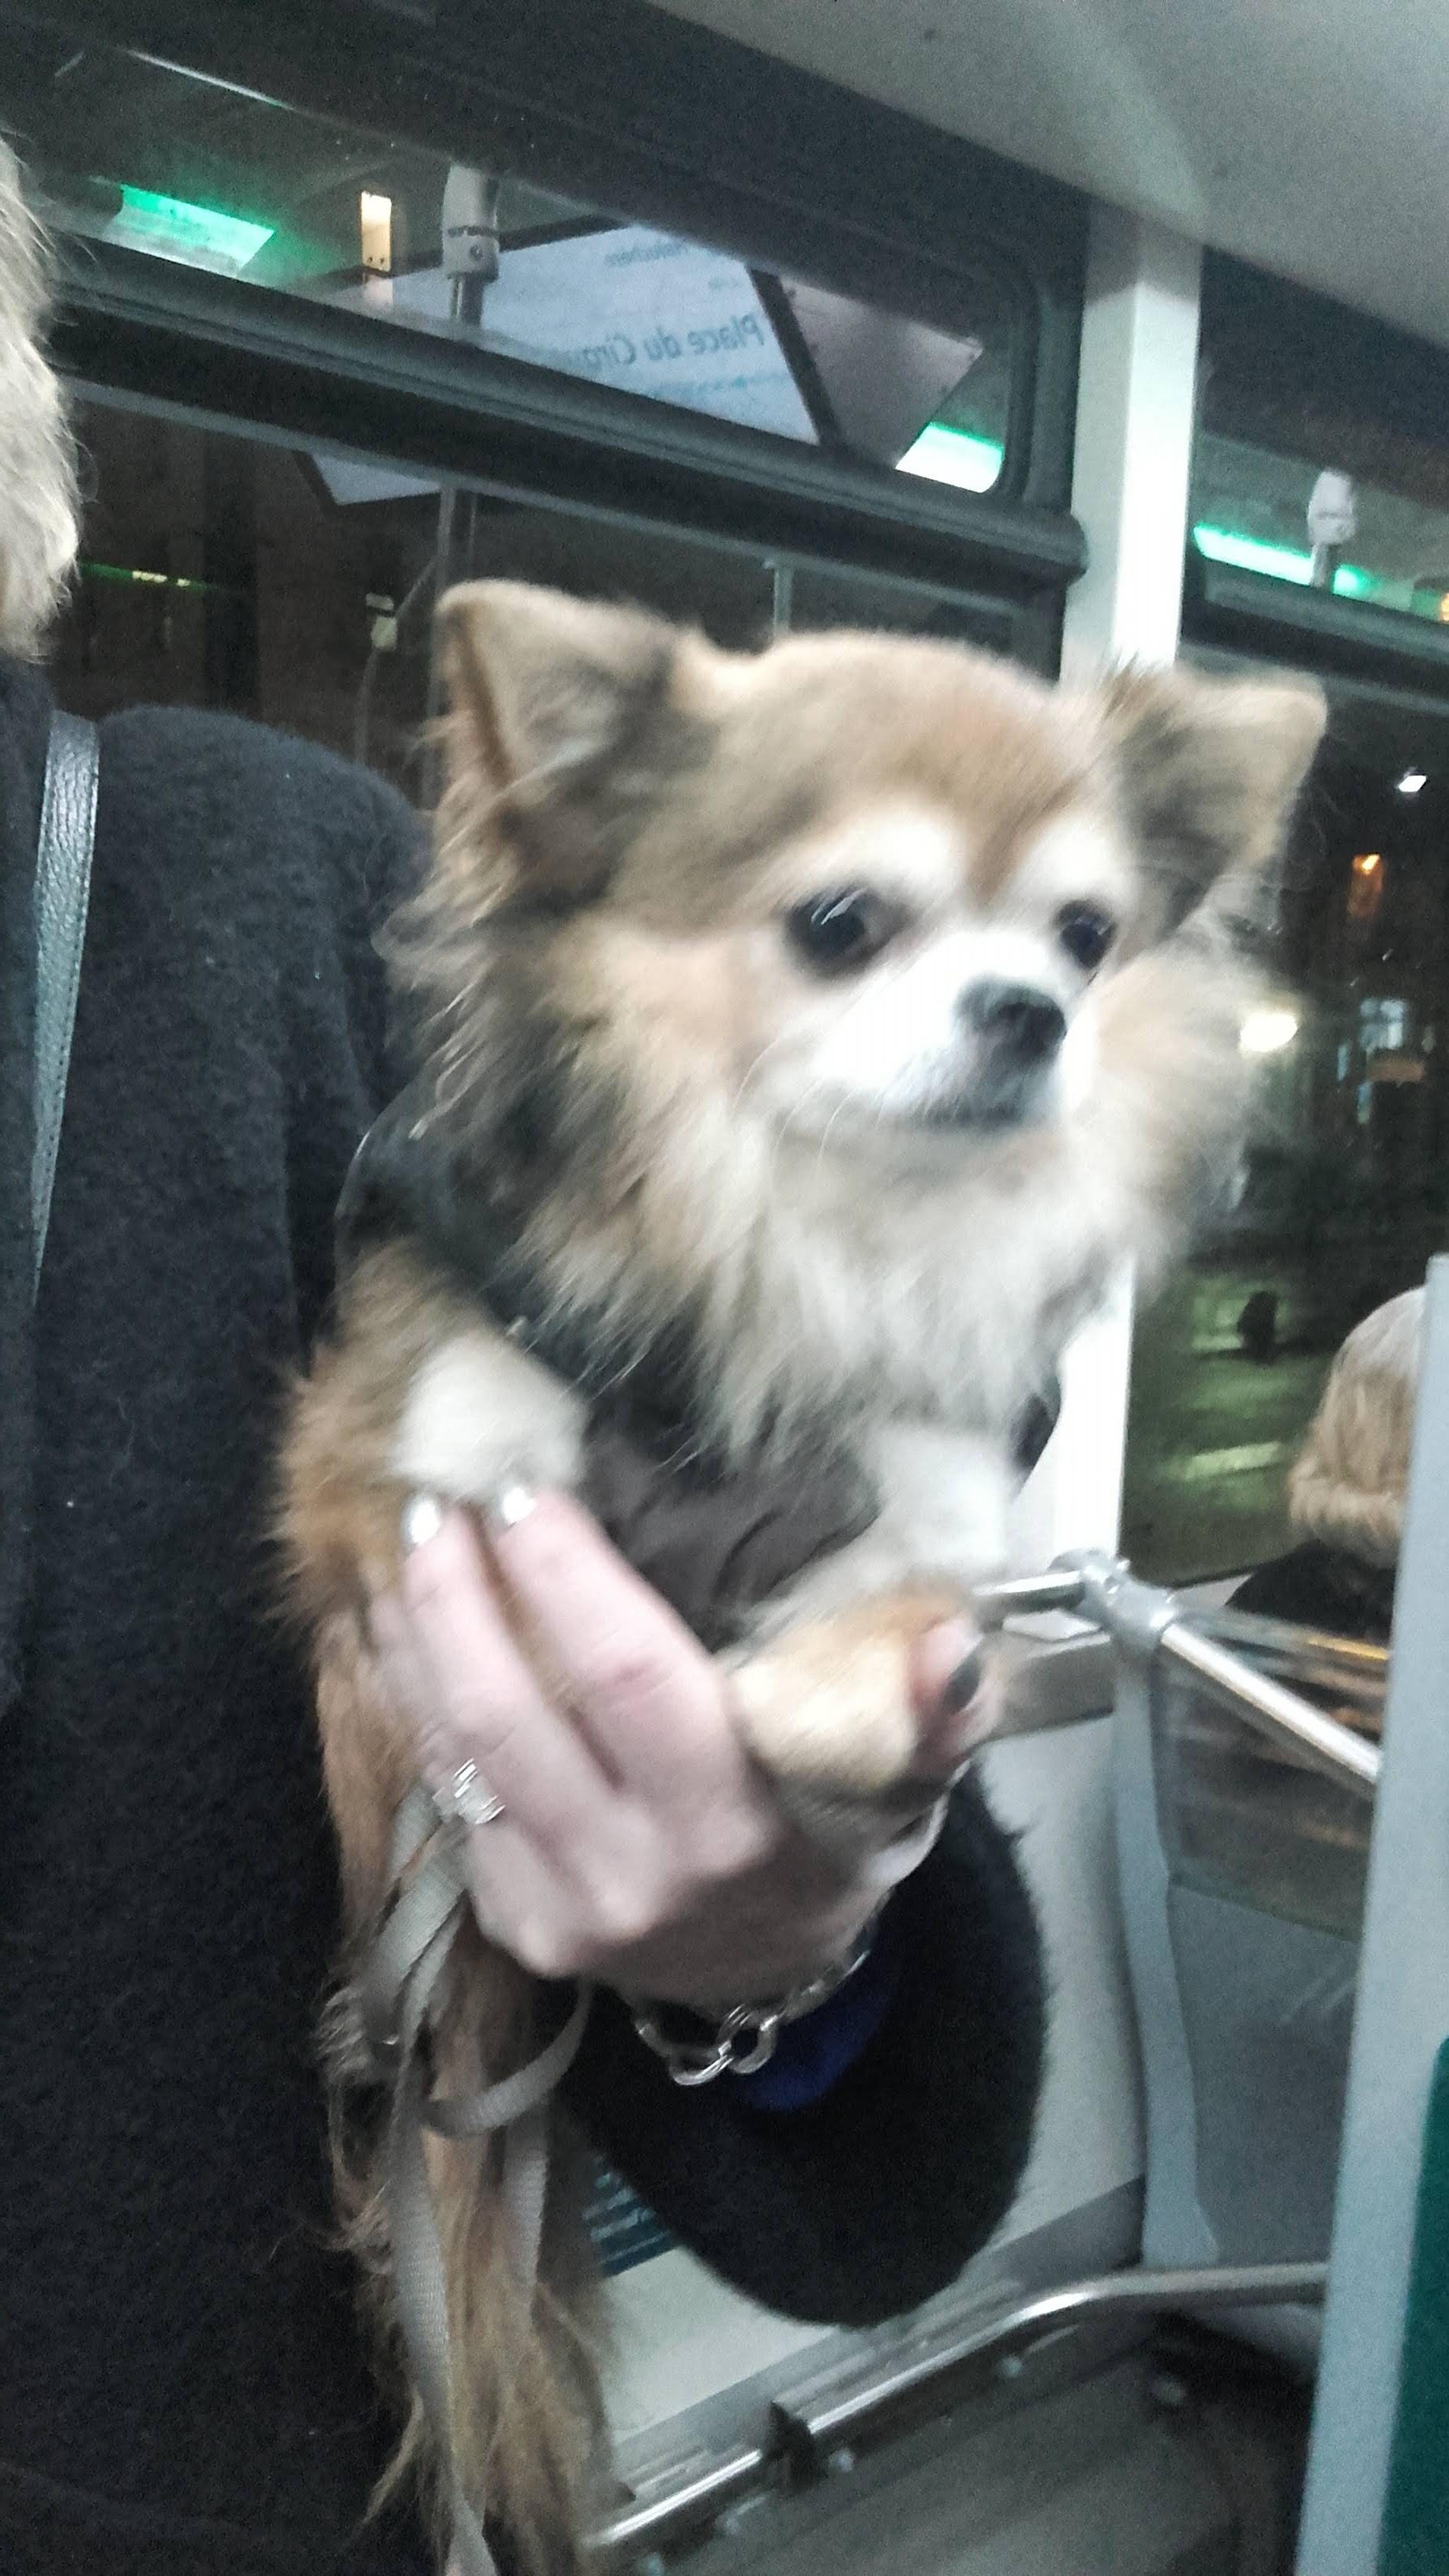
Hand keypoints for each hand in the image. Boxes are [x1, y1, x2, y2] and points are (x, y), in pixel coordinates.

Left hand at [366, 1489, 992, 2011]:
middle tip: (431, 1500)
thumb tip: (947, 1647)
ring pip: (459, 1754)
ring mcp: (561, 1908)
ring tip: (397, 1546)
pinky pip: (443, 1794)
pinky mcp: (514, 1923)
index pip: (630, 1681)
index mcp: (735, 1825)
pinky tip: (401, 1629)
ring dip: (413, 1641)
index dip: (564, 1578)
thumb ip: (934, 1718)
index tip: (519, 1486)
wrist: (775, 1971)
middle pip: (512, 1715)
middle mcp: (636, 1874)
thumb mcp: (906, 1785)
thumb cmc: (835, 1835)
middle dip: (457, 1598)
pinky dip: (416, 1701)